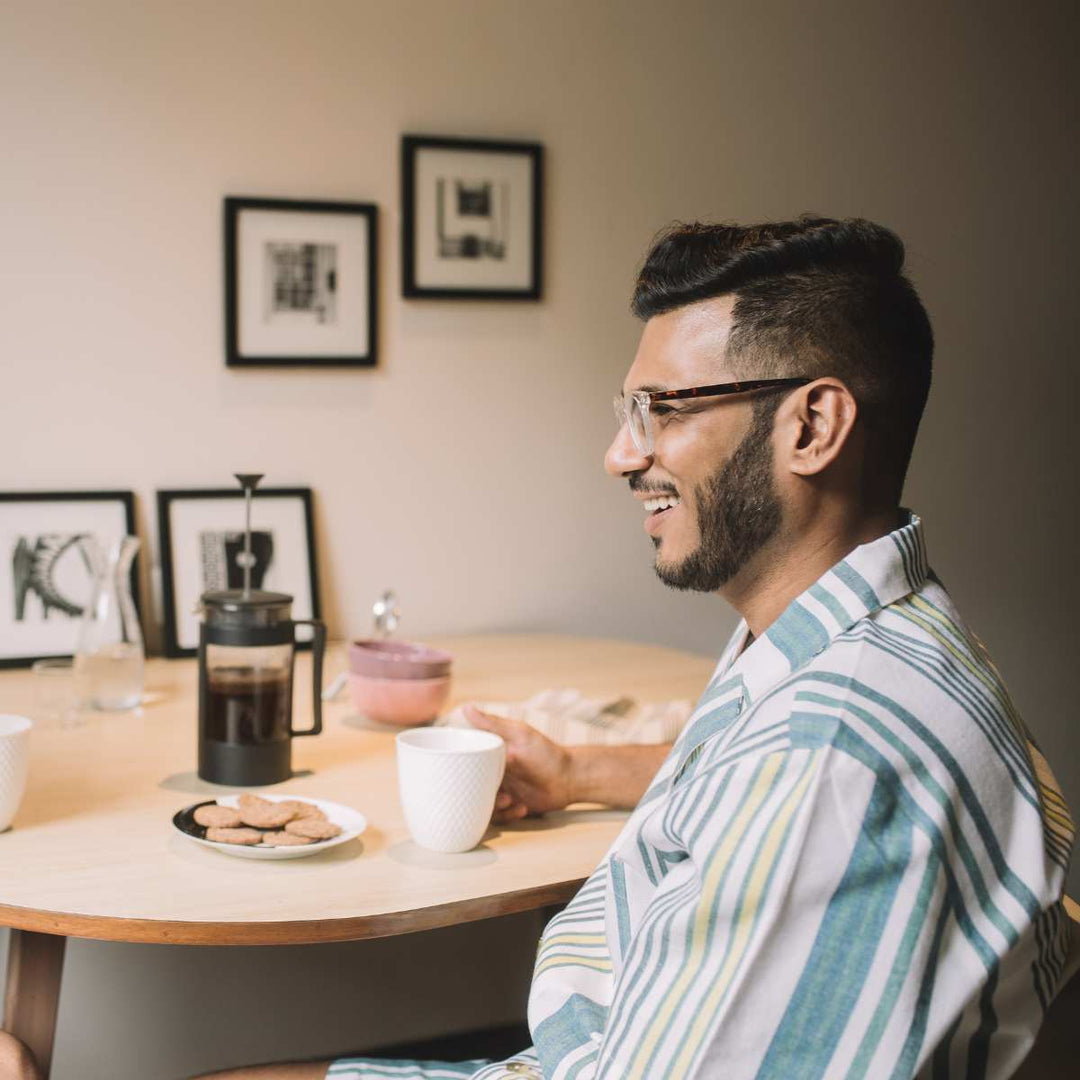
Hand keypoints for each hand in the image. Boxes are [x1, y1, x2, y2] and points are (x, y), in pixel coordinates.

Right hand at [464, 704, 574, 821]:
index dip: (459, 770)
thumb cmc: (545, 751)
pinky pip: (499, 817)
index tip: (461, 775)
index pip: (464, 763)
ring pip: (482, 804)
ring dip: (494, 806)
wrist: (570, 777)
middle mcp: (491, 773)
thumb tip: (466, 707)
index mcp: (488, 756)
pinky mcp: (511, 806)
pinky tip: (522, 807)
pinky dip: (508, 815)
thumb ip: (492, 724)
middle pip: (470, 787)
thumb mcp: (519, 734)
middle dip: (478, 793)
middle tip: (497, 790)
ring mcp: (501, 790)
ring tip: (511, 799)